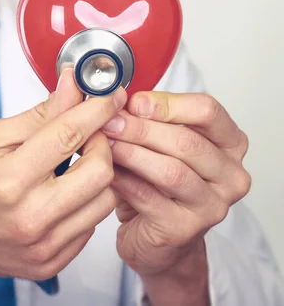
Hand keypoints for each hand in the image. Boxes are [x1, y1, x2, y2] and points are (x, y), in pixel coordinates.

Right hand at [0, 69, 127, 304]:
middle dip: (102, 144)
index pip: (69, 135)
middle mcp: (29, 218)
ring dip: (97, 176)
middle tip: (87, 134)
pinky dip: (84, 205)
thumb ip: (39, 115)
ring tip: (73, 167)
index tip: (107, 97)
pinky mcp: (49, 263)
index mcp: (8, 181)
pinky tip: (61, 196)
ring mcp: (42, 247)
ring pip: (104, 202)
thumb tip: (72, 87)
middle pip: (100, 172)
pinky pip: (90, 227)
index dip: (96, 109)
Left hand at [101, 91, 250, 303]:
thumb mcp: (156, 144)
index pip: (207, 111)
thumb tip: (114, 96)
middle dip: (141, 128)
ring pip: (171, 171)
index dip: (166, 104)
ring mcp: (212, 205)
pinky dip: (124, 181)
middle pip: (187, 141)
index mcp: (229, 143)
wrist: (155, 238)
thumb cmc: (155, 185)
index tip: (133, 101)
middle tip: (109, 121)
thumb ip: (145, 118)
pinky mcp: (185, 229)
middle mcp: (230, 175)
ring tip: (105, 144)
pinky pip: (149, 198)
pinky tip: (106, 172)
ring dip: (132, 153)